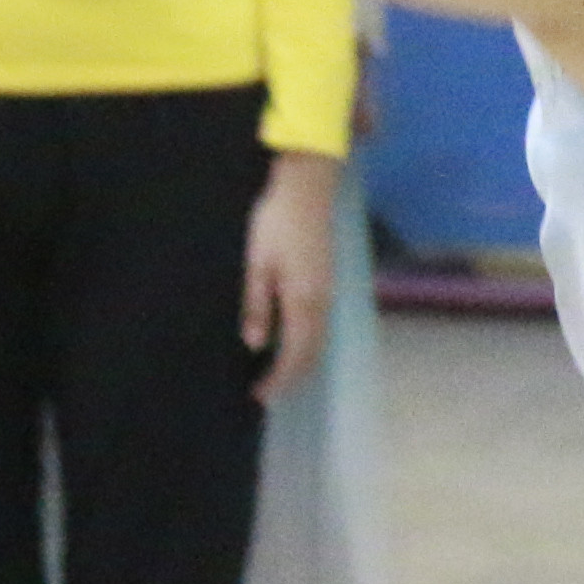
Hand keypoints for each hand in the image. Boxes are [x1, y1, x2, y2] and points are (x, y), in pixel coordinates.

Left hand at [244, 148, 340, 402]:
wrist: (307, 188)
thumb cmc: (275, 222)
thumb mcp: (256, 263)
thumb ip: (257, 305)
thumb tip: (255, 344)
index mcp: (302, 300)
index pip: (294, 354)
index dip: (278, 379)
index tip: (258, 396)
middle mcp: (322, 301)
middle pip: (312, 353)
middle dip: (291, 378)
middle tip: (265, 393)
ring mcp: (329, 291)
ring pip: (320, 340)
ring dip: (301, 362)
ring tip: (277, 375)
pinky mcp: (327, 281)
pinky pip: (321, 325)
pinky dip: (308, 344)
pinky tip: (291, 342)